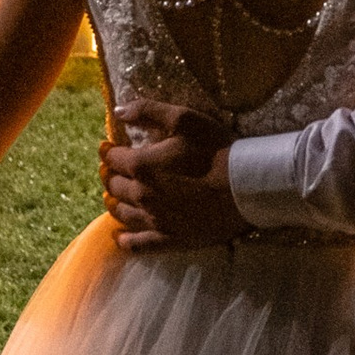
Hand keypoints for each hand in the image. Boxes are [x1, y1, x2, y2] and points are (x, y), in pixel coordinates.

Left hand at [99, 102, 248, 246]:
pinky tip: (119, 236)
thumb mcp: (184, 119)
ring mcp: (154, 220)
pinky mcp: (169, 238)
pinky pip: (138, 244)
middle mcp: (142, 195)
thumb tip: (117, 110)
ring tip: (113, 197)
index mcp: (141, 165)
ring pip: (122, 213)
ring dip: (114, 203)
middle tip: (112, 170)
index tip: (108, 147)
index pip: (113, 158)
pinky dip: (125, 240)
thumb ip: (147, 111)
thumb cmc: (217, 149)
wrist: (246, 186)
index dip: (109, 151)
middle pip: (115, 186)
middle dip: (111, 176)